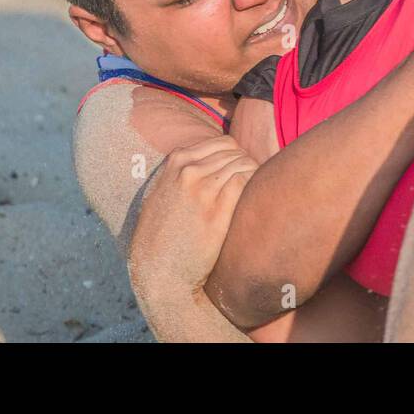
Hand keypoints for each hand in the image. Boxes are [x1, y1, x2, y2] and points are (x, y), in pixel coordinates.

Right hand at [128, 136, 256, 298]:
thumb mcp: (162, 193)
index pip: (224, 142)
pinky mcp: (217, 210)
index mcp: (176, 161)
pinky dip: (255, 187)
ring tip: (254, 196)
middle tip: (251, 186)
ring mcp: (202, 189)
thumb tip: (208, 161)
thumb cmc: (162, 235)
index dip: (238, 157)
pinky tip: (254, 203)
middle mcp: (188, 170)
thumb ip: (181, 172)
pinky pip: (246, 182)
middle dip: (247, 166)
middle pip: (237, 152)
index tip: (241, 173)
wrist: (158, 271)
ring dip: (254, 176)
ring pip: (244, 164)